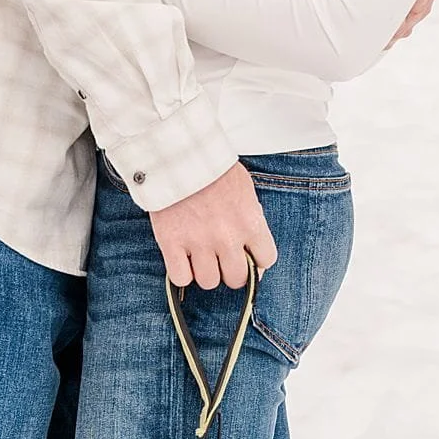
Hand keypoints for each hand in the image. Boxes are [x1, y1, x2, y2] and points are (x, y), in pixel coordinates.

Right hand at [149, 160, 276, 288]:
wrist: (181, 156)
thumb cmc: (216, 171)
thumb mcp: (246, 191)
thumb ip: (251, 219)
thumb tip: (253, 246)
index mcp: (251, 222)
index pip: (266, 260)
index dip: (258, 262)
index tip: (249, 257)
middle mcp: (227, 237)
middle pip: (236, 279)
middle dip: (231, 271)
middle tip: (223, 260)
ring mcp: (198, 242)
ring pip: (209, 282)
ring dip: (206, 273)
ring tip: (202, 257)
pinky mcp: (171, 243)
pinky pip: (180, 278)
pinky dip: (182, 274)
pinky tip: (183, 260)